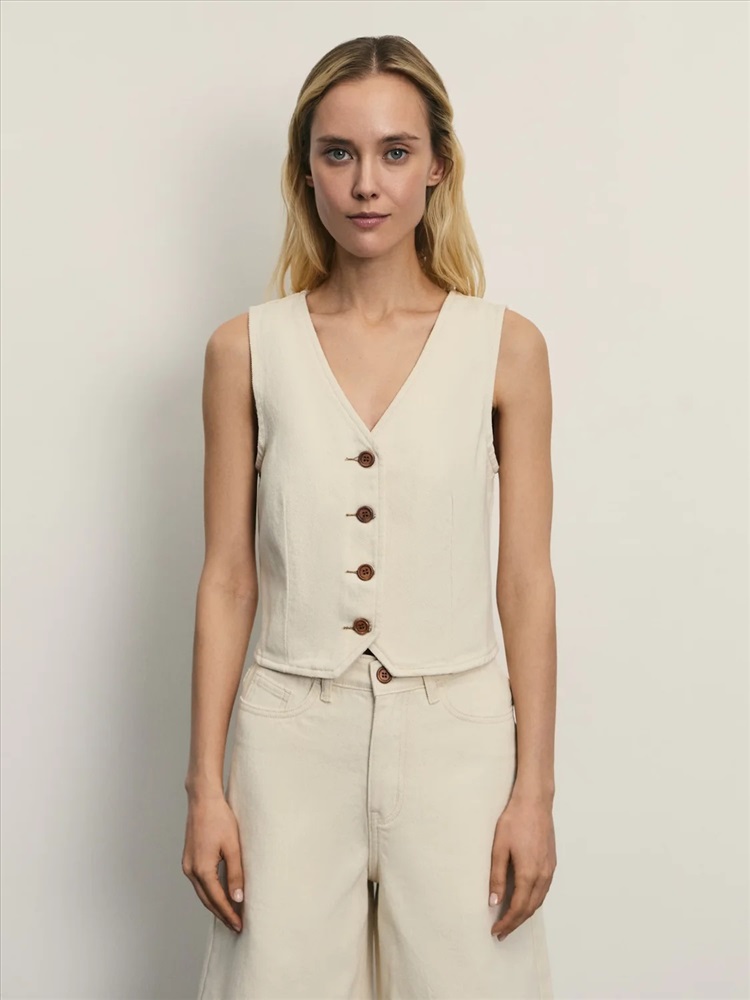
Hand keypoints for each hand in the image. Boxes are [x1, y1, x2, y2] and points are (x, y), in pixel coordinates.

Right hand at [182, 792, 244, 932]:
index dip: (229, 914)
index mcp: (202, 869)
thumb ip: (235, 874)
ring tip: (230, 913)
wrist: (203, 800)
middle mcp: (190, 870)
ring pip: (202, 892)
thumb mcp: (232, 847)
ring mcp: (187, 865)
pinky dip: (210, 891)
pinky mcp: (189, 859)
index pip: (217, 900)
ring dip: (215, 904)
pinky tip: (220, 893)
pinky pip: (199, 882)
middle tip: (236, 925)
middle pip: (207, 900)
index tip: (239, 925)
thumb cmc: (219, 819)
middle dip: (221, 914)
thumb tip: (238, 898)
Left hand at [488, 794, 555, 939]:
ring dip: (525, 914)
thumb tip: (493, 902)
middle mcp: (543, 875)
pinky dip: (534, 901)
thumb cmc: (514, 821)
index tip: (495, 931)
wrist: (534, 802)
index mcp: (529, 873)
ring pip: (539, 901)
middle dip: (515, 923)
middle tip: (501, 932)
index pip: (518, 908)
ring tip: (511, 921)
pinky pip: (544, 890)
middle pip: (530, 908)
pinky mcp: (552, 862)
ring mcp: (550, 869)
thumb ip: (497, 877)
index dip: (507, 922)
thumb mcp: (499, 848)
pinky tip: (525, 901)